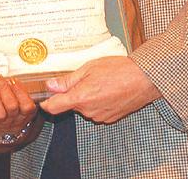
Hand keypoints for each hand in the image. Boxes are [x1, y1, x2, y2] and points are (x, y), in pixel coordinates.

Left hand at [0, 73, 38, 150]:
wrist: (6, 134)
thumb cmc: (15, 113)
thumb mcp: (24, 104)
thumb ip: (21, 92)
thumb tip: (11, 78)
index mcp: (26, 114)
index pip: (26, 105)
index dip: (19, 91)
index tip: (13, 79)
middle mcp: (14, 120)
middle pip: (11, 106)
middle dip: (4, 88)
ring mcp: (0, 123)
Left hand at [40, 56, 160, 123]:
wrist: (143, 80)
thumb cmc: (118, 70)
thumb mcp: (89, 68)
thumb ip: (68, 80)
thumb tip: (50, 86)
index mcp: (80, 98)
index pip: (54, 107)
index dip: (46, 103)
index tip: (44, 98)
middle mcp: (88, 111)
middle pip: (71, 105)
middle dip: (74, 94)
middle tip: (86, 79)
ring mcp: (100, 117)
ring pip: (85, 108)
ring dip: (87, 98)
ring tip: (101, 83)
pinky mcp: (110, 119)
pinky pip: (97, 111)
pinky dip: (99, 103)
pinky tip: (109, 91)